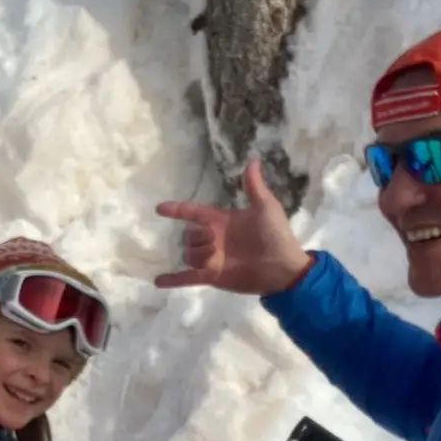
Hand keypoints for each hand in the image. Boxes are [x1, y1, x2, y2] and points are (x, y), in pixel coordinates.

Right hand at [155, 157, 312, 295]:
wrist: (283, 267)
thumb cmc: (275, 235)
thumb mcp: (265, 206)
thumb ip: (253, 185)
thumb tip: (252, 159)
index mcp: (222, 221)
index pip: (194, 212)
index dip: (177, 209)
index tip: (159, 208)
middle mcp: (213, 239)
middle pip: (189, 235)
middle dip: (195, 237)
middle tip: (214, 242)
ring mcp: (211, 259)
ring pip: (188, 254)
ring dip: (197, 255)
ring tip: (213, 260)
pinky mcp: (212, 276)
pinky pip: (187, 278)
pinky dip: (173, 280)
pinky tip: (157, 281)